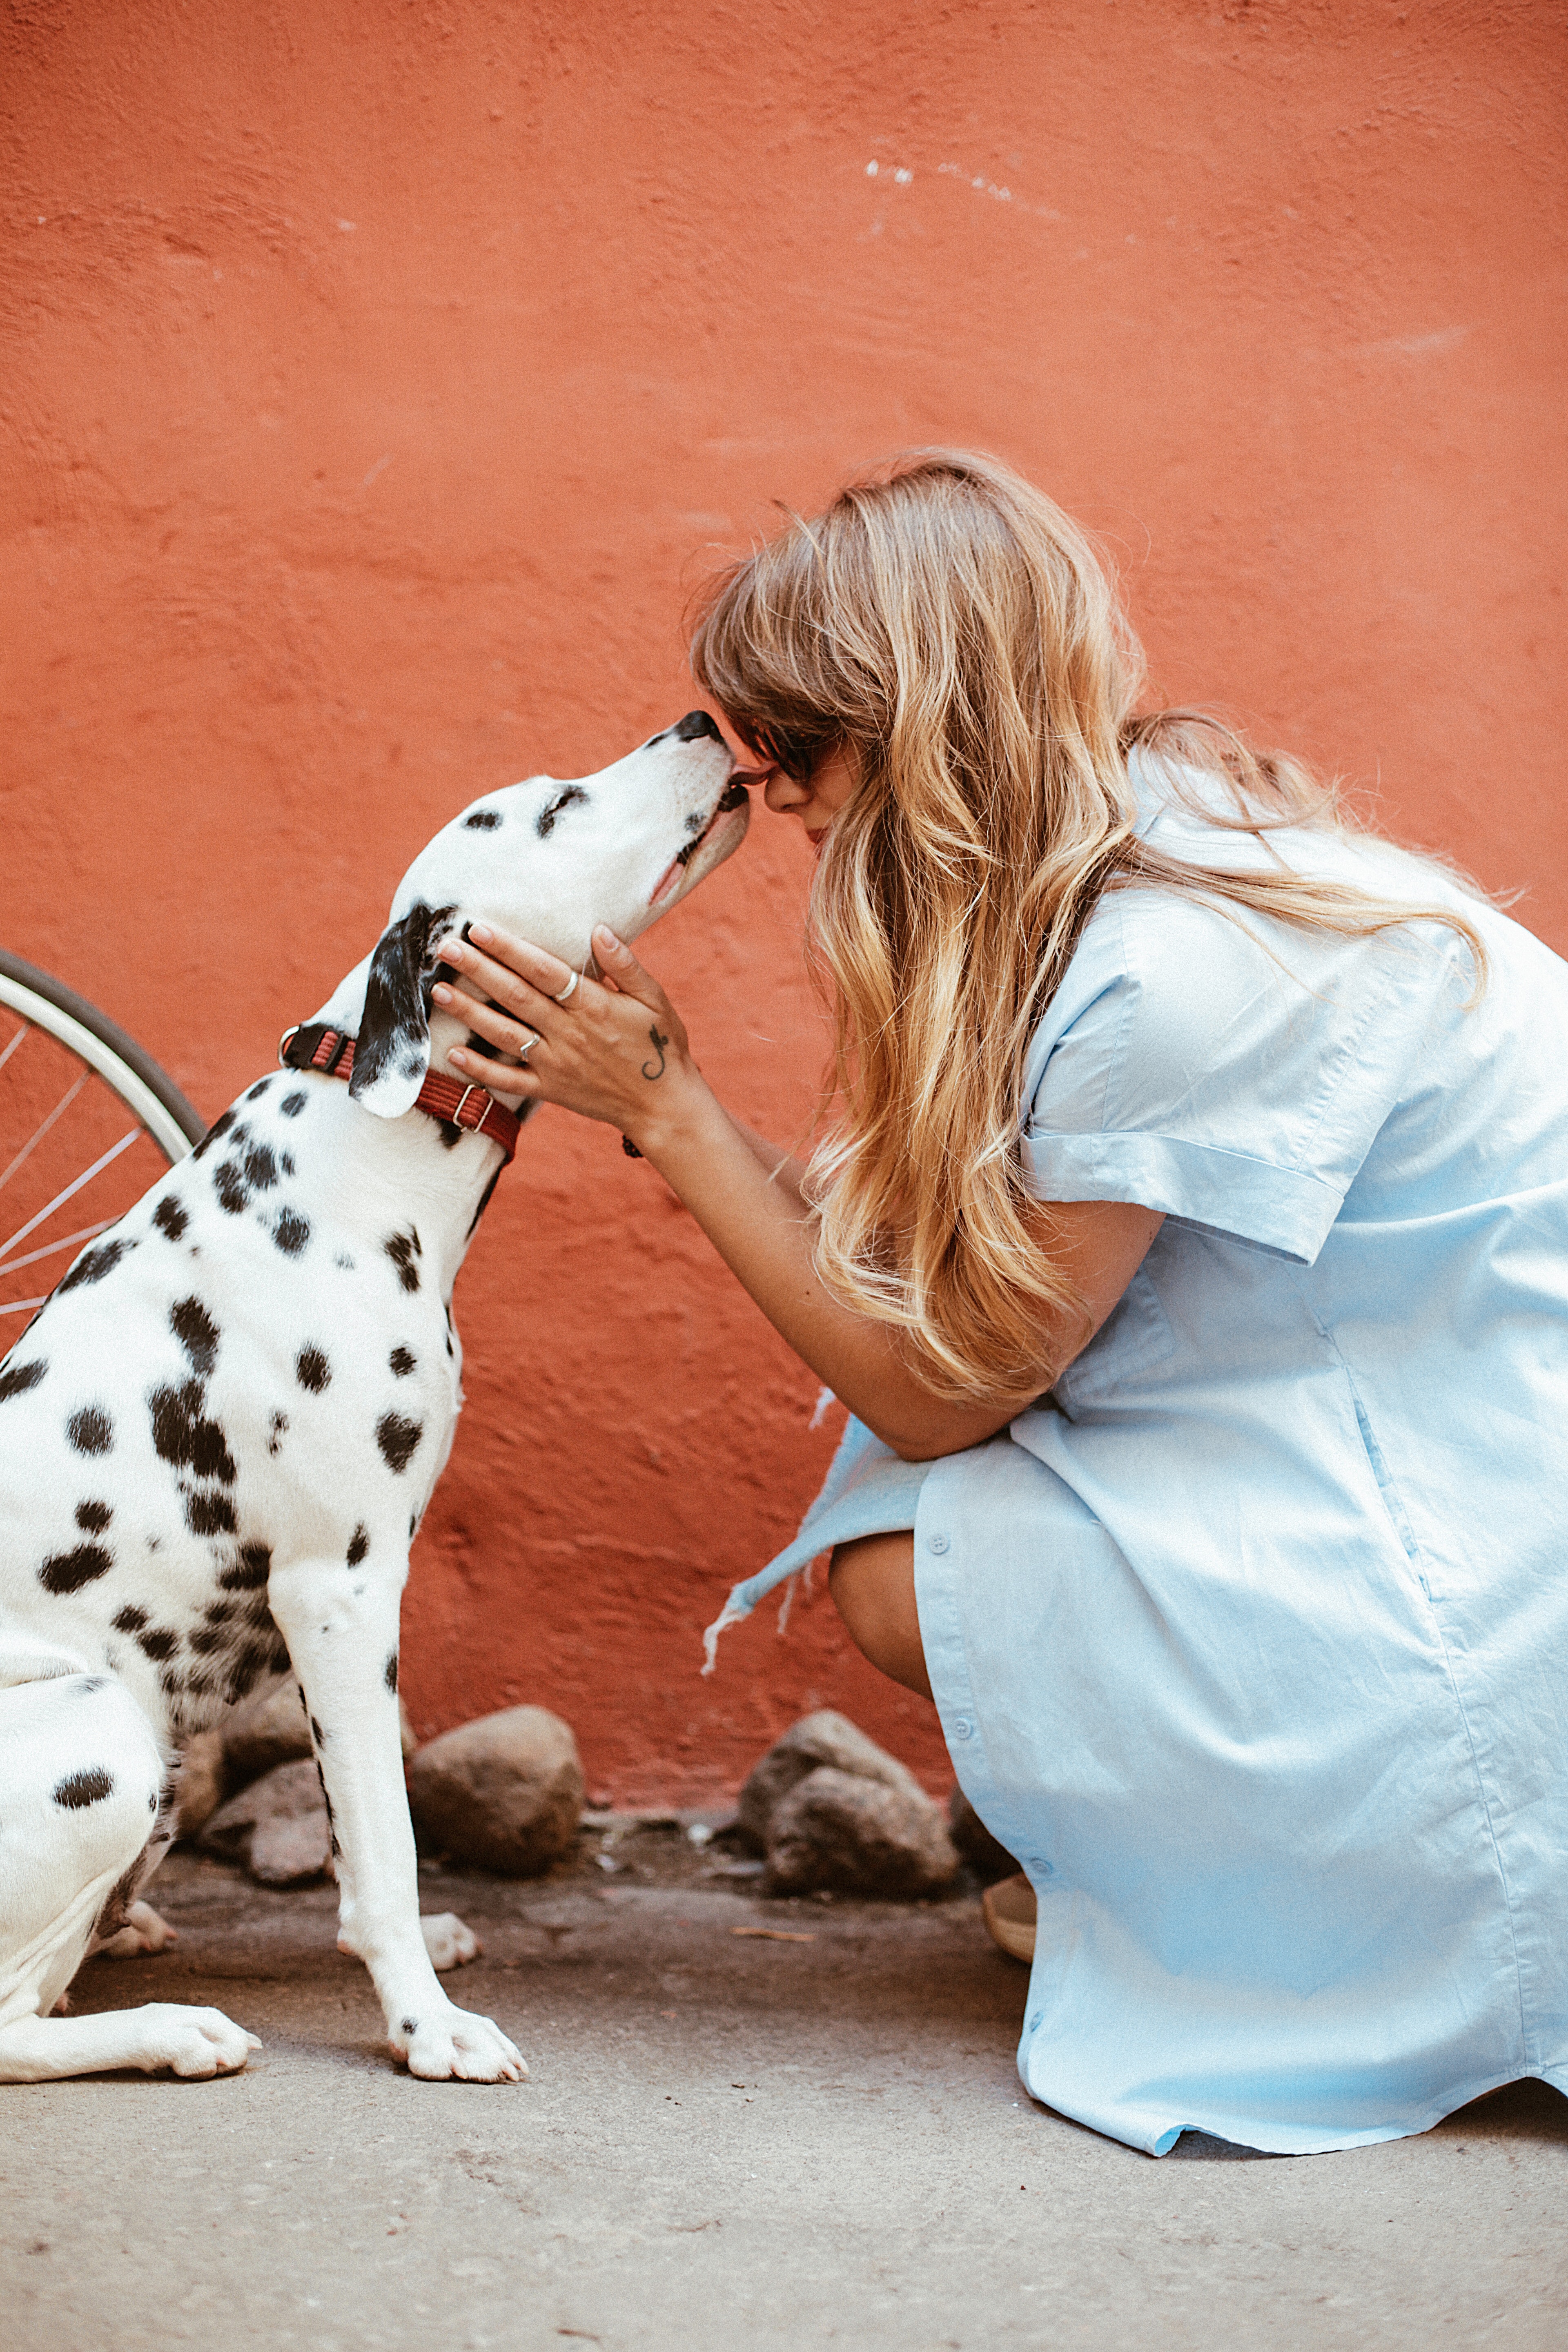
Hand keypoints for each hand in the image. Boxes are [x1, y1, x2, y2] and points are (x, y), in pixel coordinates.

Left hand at [432, 921, 703, 1150]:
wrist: (664, 1105)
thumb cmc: (662, 1045)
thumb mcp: (654, 999)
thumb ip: (625, 966)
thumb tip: (598, 930)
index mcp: (593, 1005)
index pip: (543, 970)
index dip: (510, 949)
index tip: (480, 928)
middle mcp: (569, 1033)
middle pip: (514, 995)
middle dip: (477, 968)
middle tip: (445, 947)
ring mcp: (556, 1064)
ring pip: (504, 1033)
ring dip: (469, 1011)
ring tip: (438, 990)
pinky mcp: (550, 1089)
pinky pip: (509, 1080)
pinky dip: (480, 1069)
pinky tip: (453, 1053)